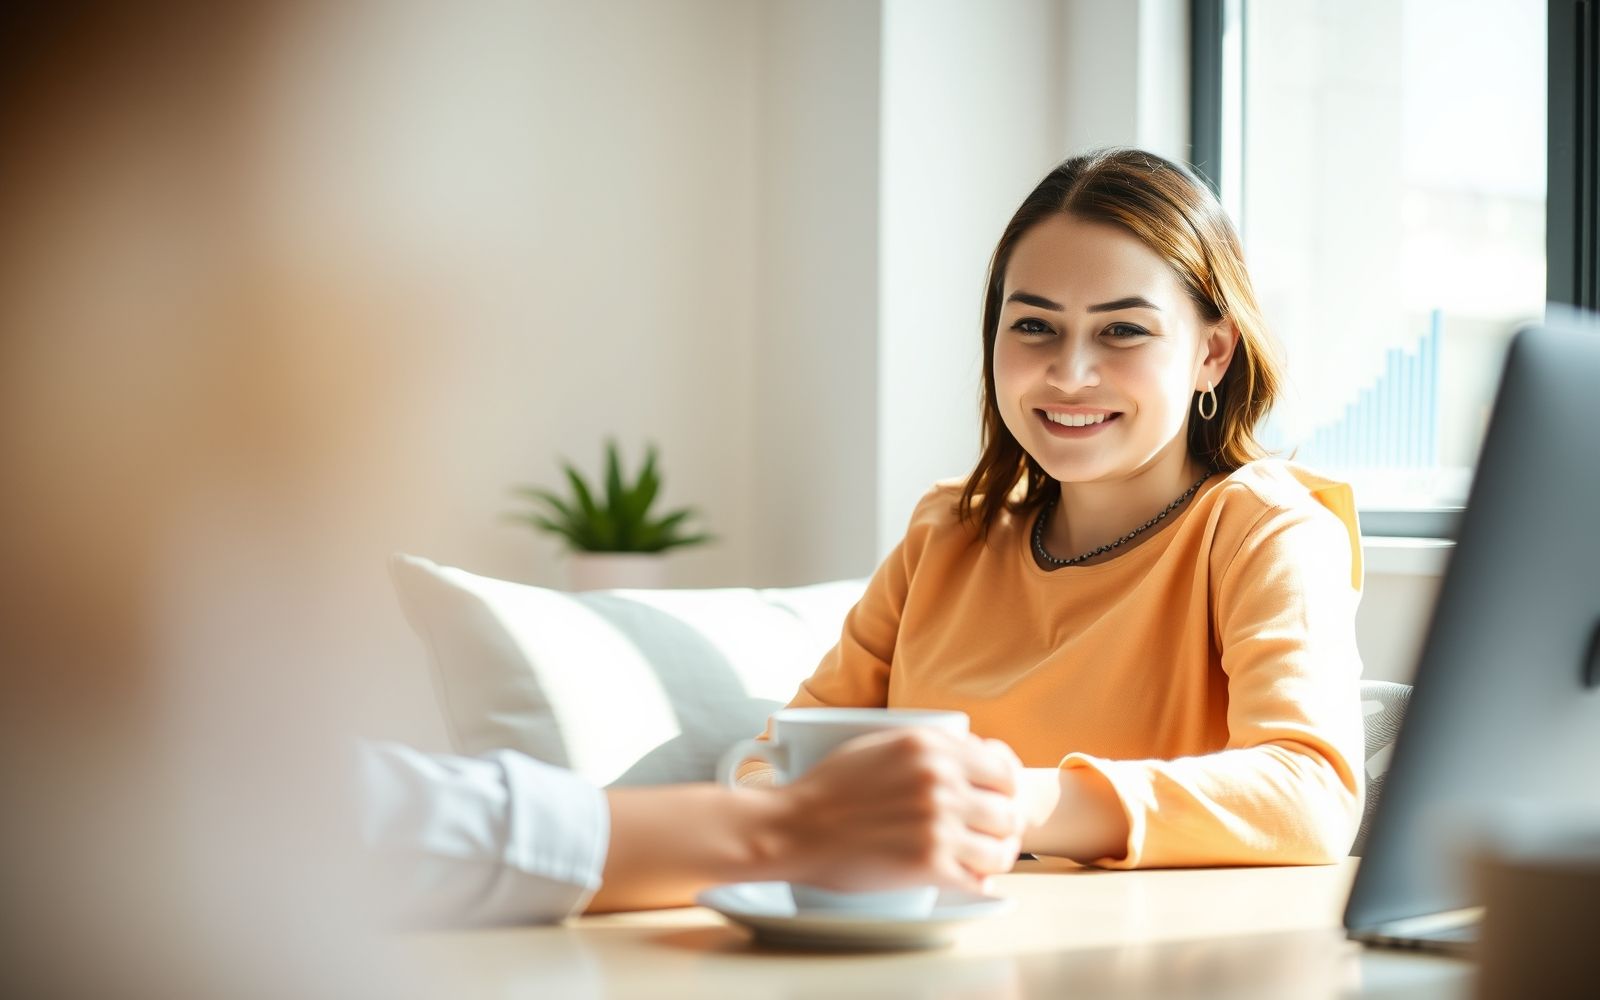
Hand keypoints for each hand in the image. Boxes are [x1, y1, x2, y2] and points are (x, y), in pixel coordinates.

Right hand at [769, 728, 1024, 894]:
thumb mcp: (881, 744)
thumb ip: (928, 747)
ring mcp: (937, 824)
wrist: (794, 827)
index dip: (1006, 789)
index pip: (1003, 769)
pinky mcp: (927, 864)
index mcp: (930, 746)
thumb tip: (973, 754)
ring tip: (982, 860)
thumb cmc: (830, 788)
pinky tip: (968, 880)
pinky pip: (977, 881)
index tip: (999, 799)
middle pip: (1008, 810)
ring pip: (1001, 849)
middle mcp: (940, 781)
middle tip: (992, 836)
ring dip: (995, 857)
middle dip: (1004, 827)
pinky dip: (977, 884)